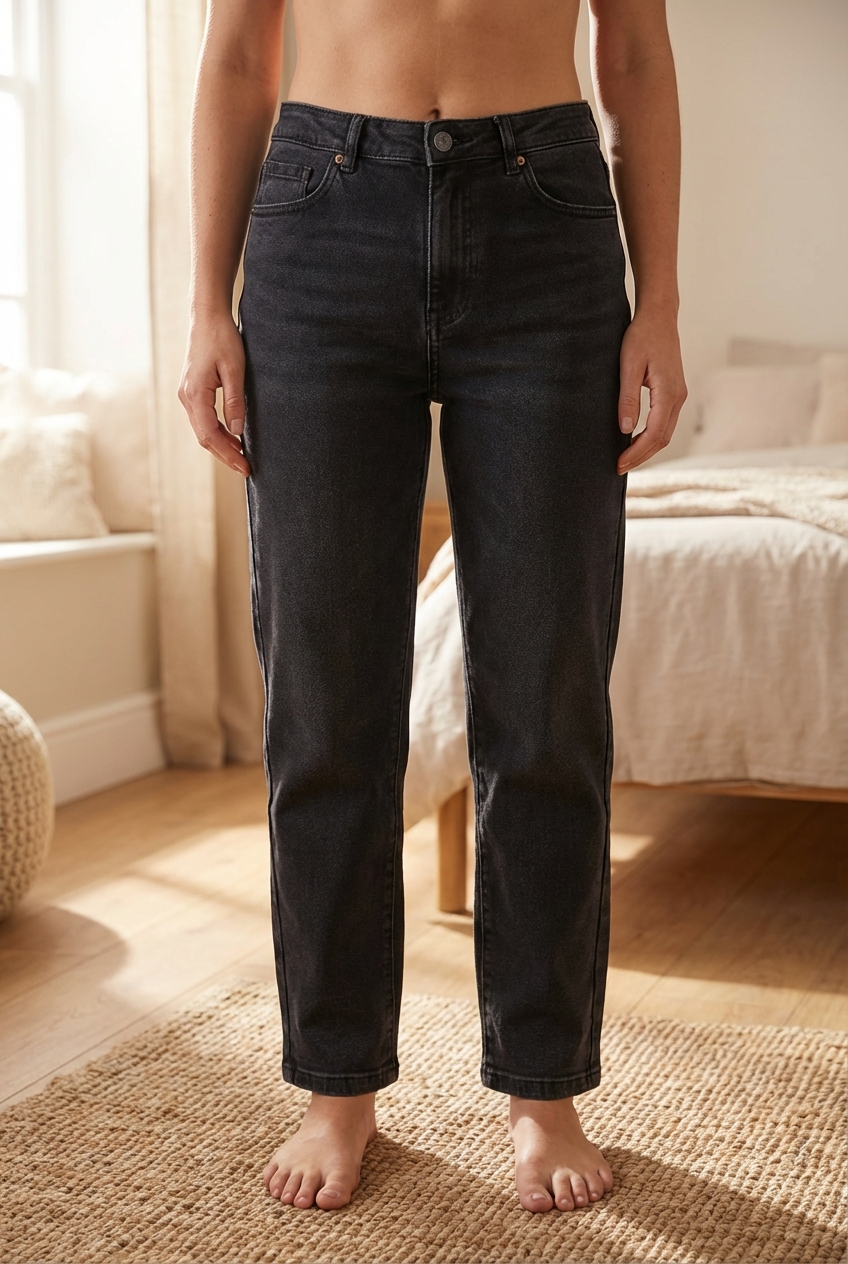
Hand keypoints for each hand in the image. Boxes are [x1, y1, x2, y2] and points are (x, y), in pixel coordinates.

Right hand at [178, 312, 250, 476]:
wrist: (207, 317)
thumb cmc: (222, 338)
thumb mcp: (235, 369)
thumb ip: (235, 401)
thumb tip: (238, 430)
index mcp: (195, 394)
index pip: (210, 435)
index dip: (228, 454)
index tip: (245, 467)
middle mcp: (186, 398)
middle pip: (204, 438)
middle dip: (225, 456)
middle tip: (246, 469)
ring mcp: (187, 395)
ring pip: (203, 431)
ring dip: (222, 446)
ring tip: (242, 457)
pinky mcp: (193, 392)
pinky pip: (203, 420)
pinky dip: (218, 433)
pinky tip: (234, 438)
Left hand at [616, 309, 686, 474]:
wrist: (659, 317)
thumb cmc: (641, 337)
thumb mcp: (628, 366)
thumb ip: (628, 399)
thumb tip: (625, 430)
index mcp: (668, 393)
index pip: (654, 434)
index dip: (636, 453)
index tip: (618, 464)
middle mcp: (678, 398)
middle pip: (662, 439)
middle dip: (641, 456)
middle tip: (618, 468)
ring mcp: (679, 396)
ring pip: (666, 433)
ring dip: (647, 449)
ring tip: (626, 459)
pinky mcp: (674, 393)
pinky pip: (665, 423)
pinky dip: (652, 437)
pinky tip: (635, 441)